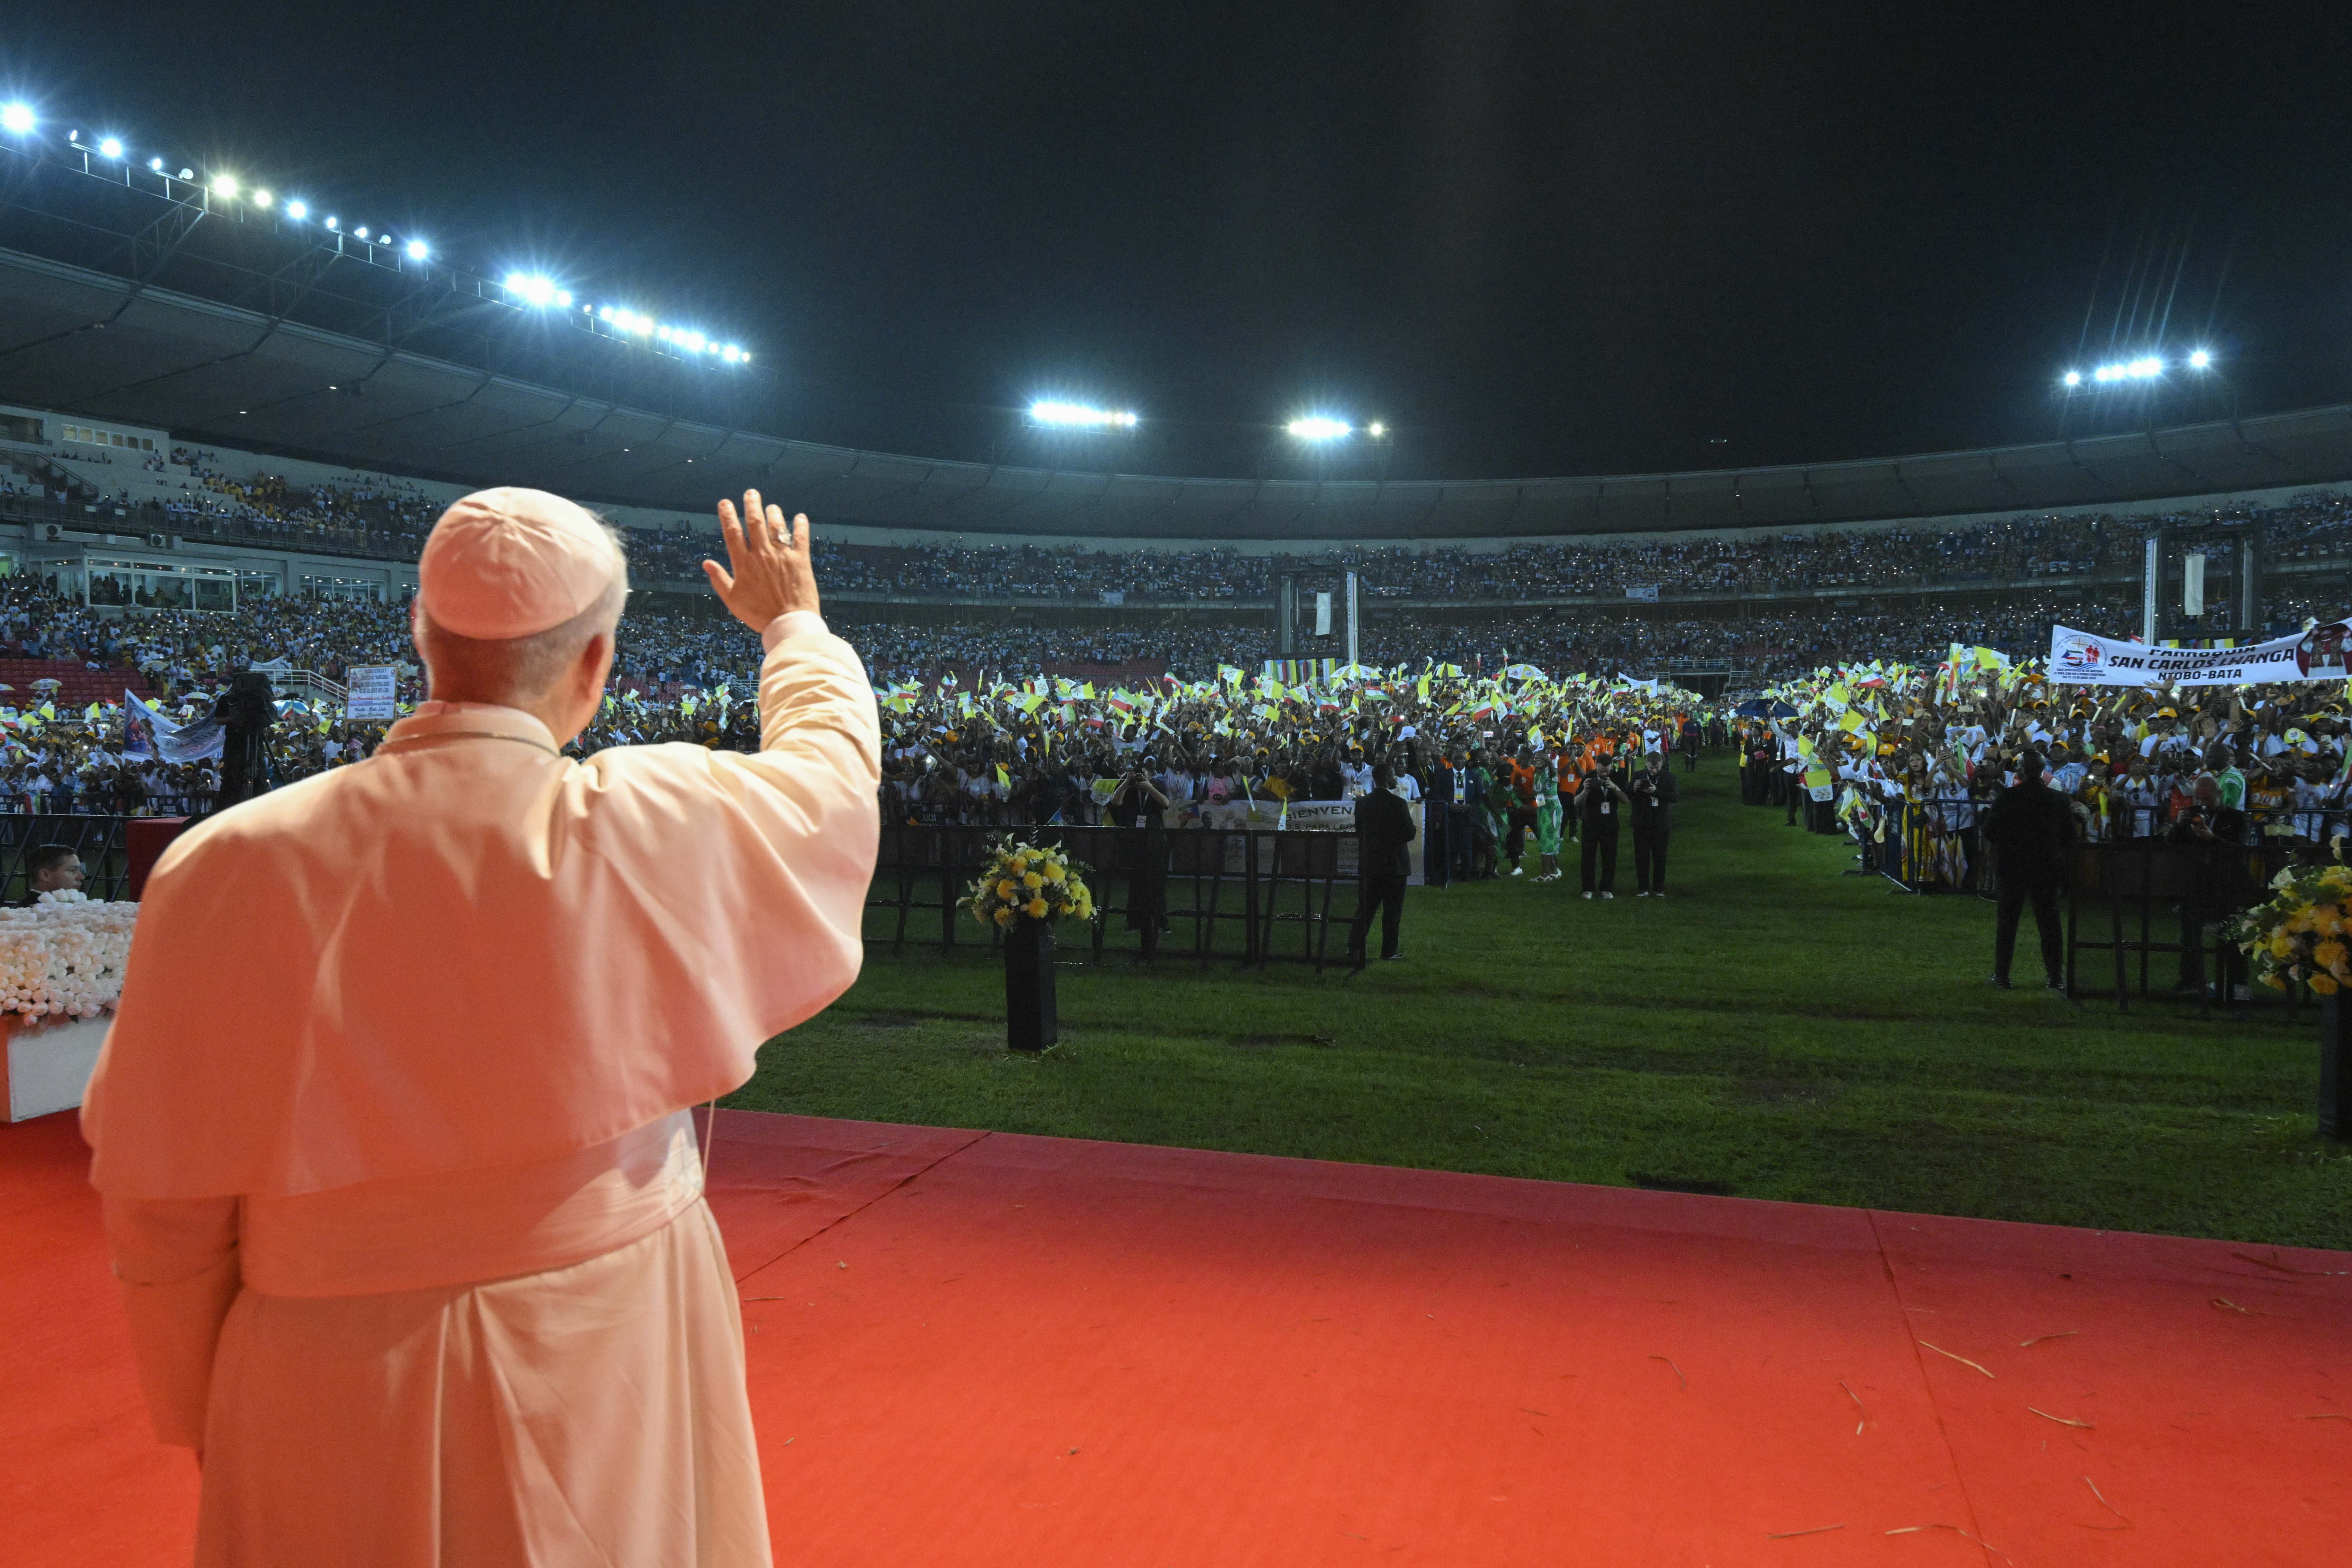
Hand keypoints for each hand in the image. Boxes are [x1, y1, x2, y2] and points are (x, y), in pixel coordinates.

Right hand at [705, 489, 819, 632]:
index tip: (725, 502)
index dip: (727, 514)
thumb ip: (719, 579)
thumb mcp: (733, 600)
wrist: (789, 624)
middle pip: (755, 521)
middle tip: (751, 493)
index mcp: (743, 563)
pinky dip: (800, 525)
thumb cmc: (759, 614)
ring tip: (772, 507)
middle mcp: (762, 554)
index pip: (732, 532)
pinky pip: (801, 537)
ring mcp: (782, 555)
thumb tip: (706, 562)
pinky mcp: (801, 560)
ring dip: (774, 512)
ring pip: (777, 525)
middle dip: (751, 503)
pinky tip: (800, 517)